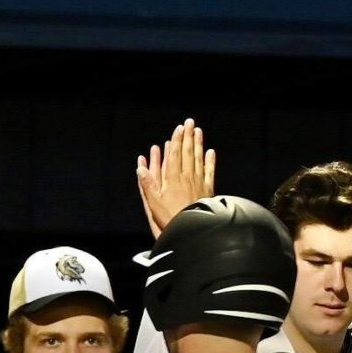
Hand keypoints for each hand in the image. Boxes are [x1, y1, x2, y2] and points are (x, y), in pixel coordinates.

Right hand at [135, 117, 216, 240]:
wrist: (194, 230)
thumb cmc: (171, 219)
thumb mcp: (154, 205)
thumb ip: (148, 185)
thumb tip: (140, 169)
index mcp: (173, 179)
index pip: (174, 155)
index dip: (176, 140)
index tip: (178, 128)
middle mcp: (187, 177)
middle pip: (187, 152)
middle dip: (187, 136)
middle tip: (189, 123)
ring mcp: (199, 182)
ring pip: (199, 158)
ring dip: (198, 143)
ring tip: (198, 131)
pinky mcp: (208, 189)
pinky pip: (209, 171)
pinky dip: (210, 161)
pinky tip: (210, 152)